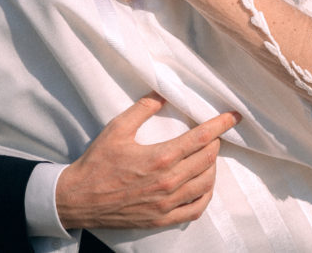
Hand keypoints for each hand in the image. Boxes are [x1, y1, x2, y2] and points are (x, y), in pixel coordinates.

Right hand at [56, 93, 239, 229]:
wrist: (78, 200)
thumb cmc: (97, 163)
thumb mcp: (117, 129)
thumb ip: (143, 108)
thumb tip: (162, 92)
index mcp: (160, 157)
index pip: (201, 138)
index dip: (221, 125)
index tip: (234, 117)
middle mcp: (168, 182)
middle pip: (208, 159)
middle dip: (216, 143)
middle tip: (213, 134)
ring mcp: (167, 203)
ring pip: (206, 183)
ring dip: (212, 167)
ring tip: (207, 156)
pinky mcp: (162, 219)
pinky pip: (195, 209)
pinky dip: (205, 195)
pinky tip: (203, 185)